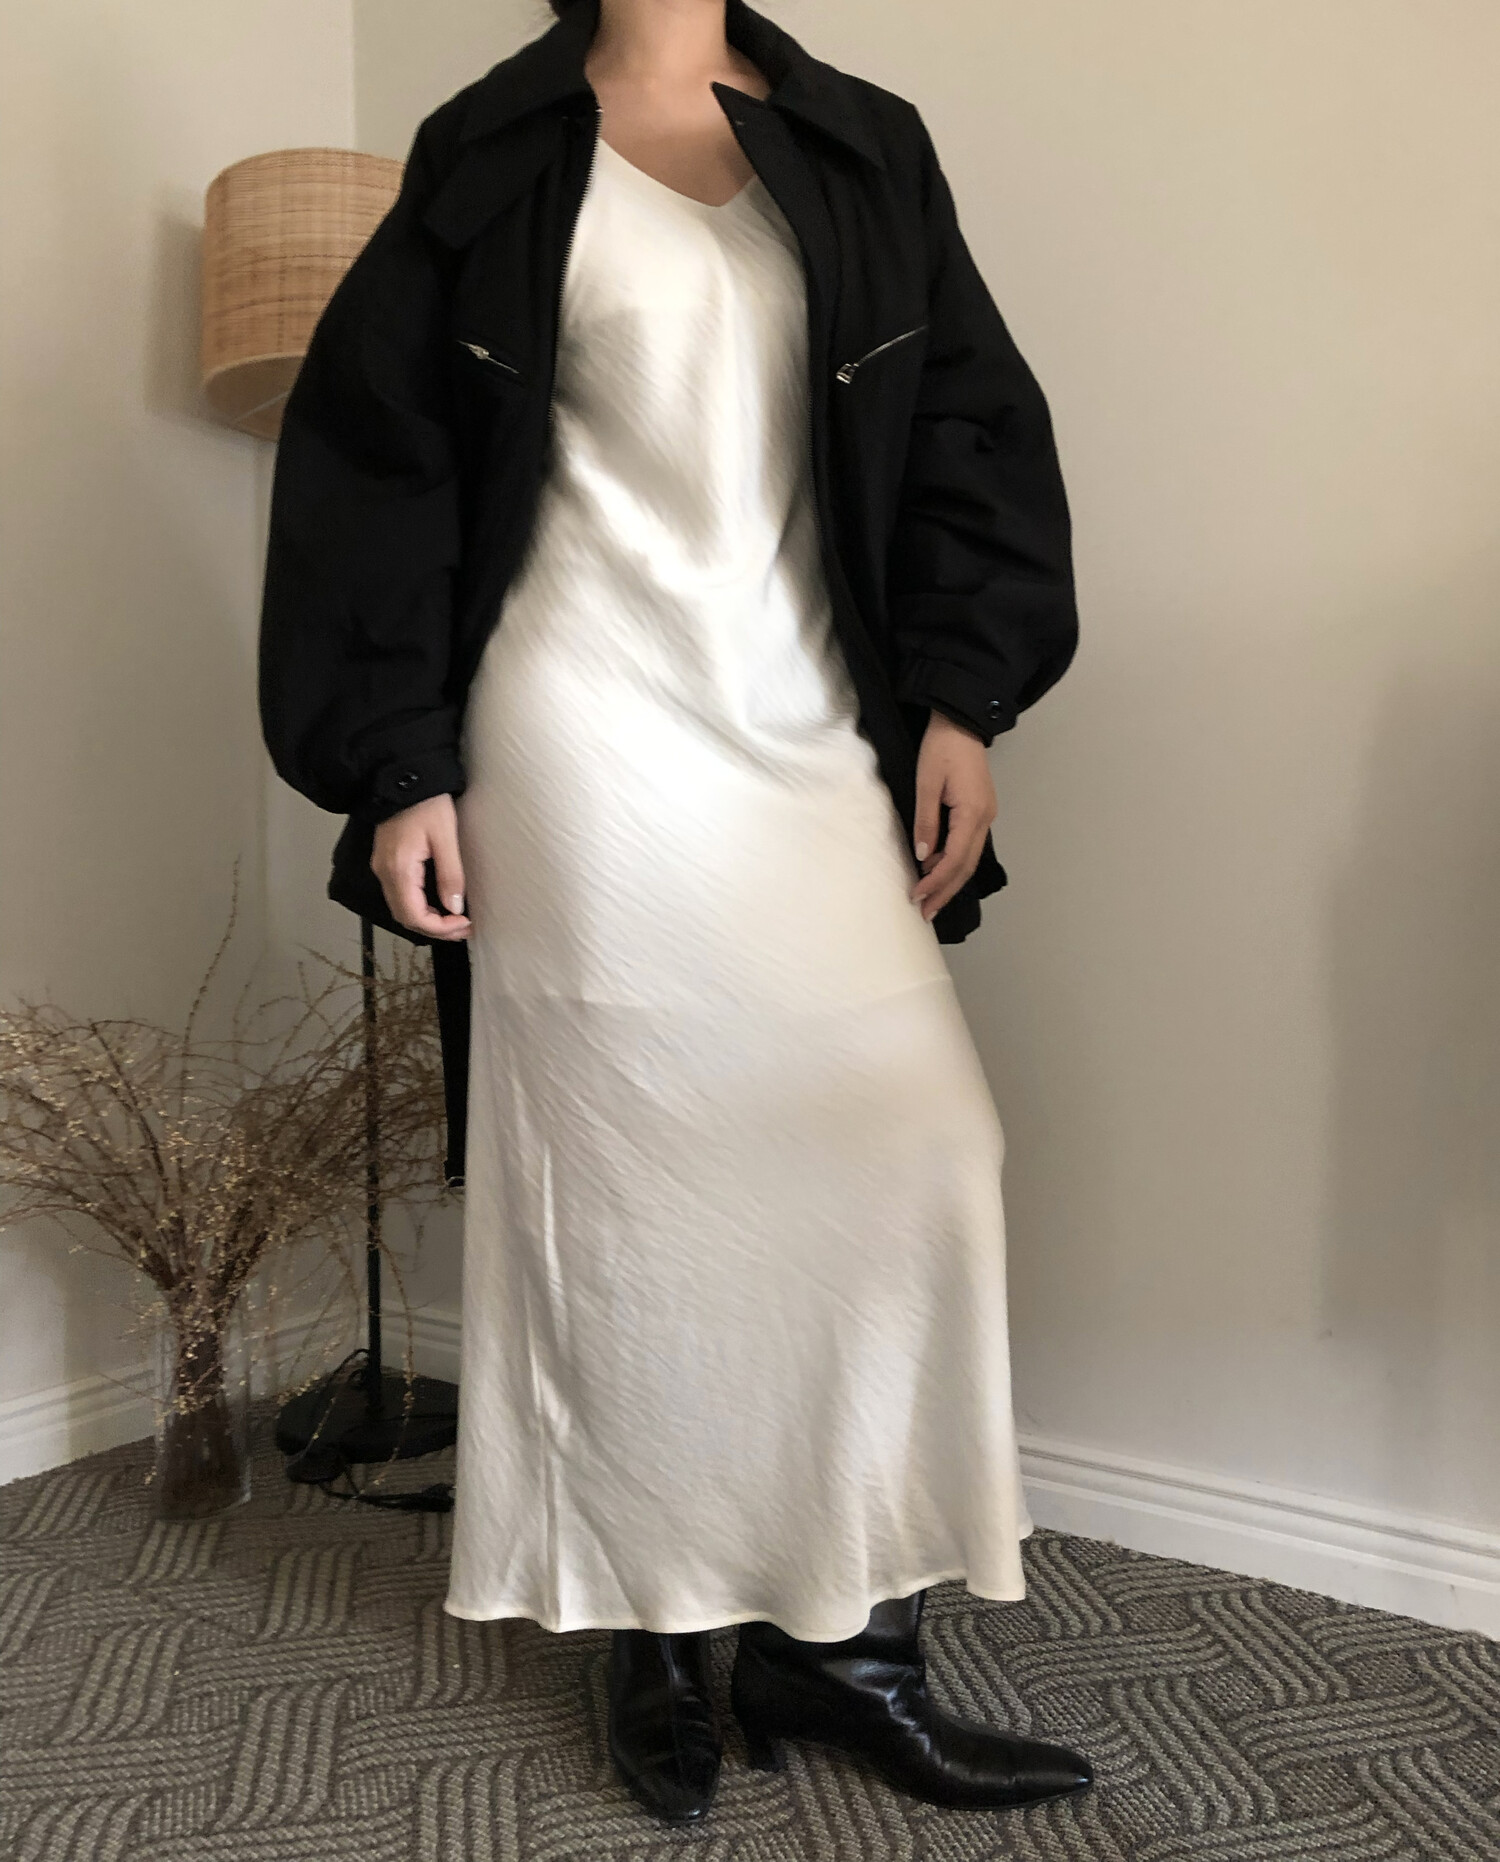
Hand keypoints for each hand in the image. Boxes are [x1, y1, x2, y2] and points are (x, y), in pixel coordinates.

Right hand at [371, 793, 471, 940]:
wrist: (403, 776)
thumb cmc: (426, 802)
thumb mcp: (446, 837)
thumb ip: (451, 874)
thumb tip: (455, 906)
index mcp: (399, 869)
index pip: (415, 916)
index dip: (440, 928)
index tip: (463, 924)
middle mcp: (385, 872)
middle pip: (406, 917)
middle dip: (435, 929)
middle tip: (463, 928)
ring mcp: (382, 867)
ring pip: (401, 909)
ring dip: (427, 919)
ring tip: (454, 919)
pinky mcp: (386, 861)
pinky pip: (399, 895)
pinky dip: (419, 906)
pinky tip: (438, 904)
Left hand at [909, 710, 997, 922]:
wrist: (961, 723)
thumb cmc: (942, 748)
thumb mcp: (927, 784)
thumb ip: (926, 821)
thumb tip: (924, 856)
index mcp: (973, 812)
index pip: (956, 859)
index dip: (936, 882)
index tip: (917, 896)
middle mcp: (985, 818)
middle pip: (967, 866)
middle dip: (946, 891)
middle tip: (926, 913)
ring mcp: (986, 815)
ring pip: (970, 858)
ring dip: (951, 881)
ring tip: (931, 901)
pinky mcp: (981, 811)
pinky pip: (970, 845)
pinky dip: (955, 864)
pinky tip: (940, 873)